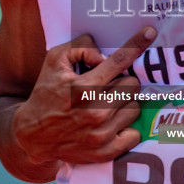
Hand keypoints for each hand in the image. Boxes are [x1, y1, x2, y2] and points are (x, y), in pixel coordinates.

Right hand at [11, 26, 156, 168]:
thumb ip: (79, 48)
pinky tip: (112, 125)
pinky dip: (127, 128)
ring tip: (107, 106)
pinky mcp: (105, 151)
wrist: (32, 136)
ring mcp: (102, 133)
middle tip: (108, 87)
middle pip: (132, 84)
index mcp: (84, 87)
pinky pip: (135, 134)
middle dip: (122, 82)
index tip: (150, 32)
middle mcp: (95, 110)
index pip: (119, 61)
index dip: (137, 44)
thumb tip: (103, 55)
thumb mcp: (54, 62)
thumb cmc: (45, 94)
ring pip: (135, 107)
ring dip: (125, 104)